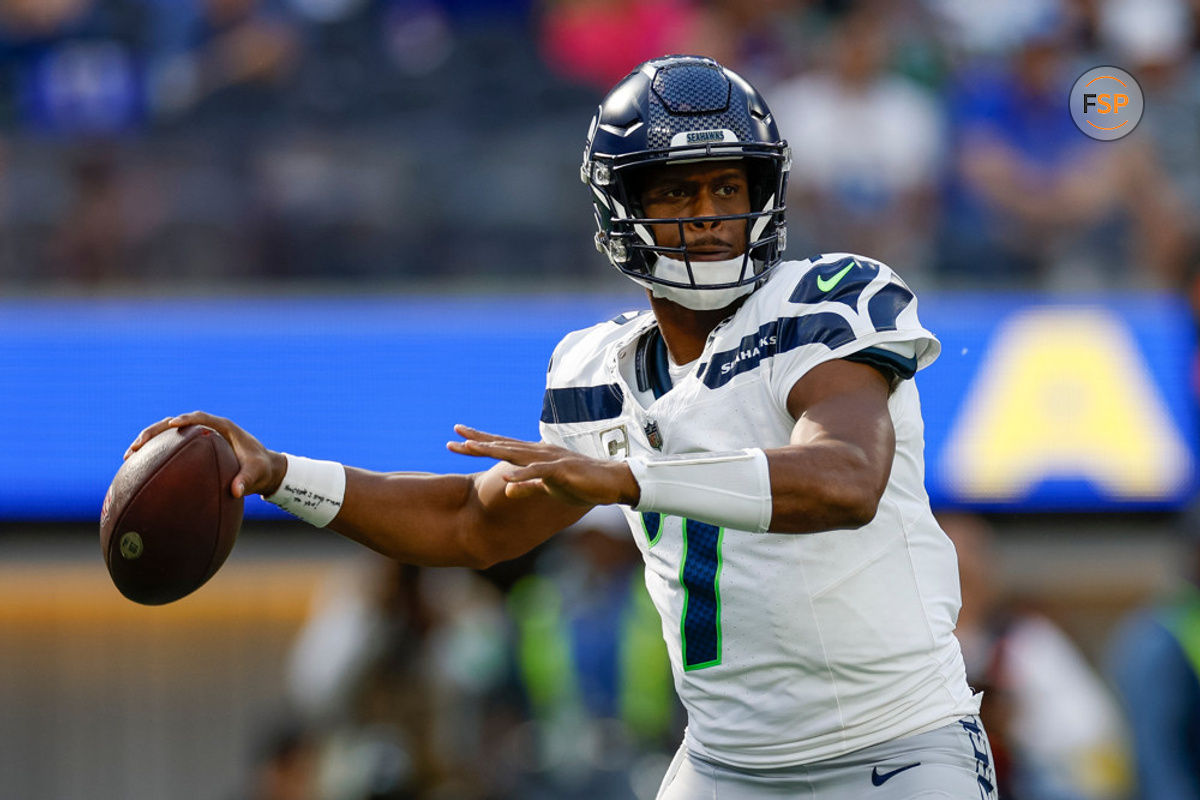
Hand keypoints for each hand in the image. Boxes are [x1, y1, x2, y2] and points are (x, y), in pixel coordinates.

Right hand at [124, 411, 285, 498]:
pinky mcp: (192, 449)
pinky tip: (137, 470)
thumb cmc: (261, 469)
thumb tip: (235, 491)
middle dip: (155, 432)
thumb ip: (247, 480)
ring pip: (167, 436)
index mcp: (223, 427)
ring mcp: (197, 438)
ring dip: (148, 443)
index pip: (201, 418)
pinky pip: (169, 449)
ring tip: (129, 457)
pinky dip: (154, 456)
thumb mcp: (257, 474)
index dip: (186, 419)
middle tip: (138, 445)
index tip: (172, 425)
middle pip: (175, 424)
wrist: (263, 470)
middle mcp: (207, 429)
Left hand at [447, 425, 639, 506]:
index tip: (457, 440)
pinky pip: (539, 472)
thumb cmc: (581, 484)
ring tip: (470, 448)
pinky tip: (507, 476)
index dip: (480, 443)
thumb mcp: (549, 488)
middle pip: (502, 445)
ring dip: (493, 450)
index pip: (502, 447)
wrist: (612, 482)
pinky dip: (523, 474)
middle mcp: (539, 452)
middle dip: (477, 443)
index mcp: (535, 456)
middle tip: (452, 439)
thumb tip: (507, 488)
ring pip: (515, 453)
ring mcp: (550, 459)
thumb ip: (528, 487)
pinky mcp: (562, 470)